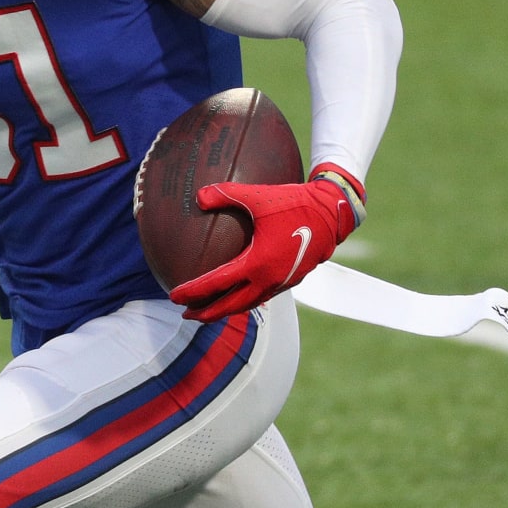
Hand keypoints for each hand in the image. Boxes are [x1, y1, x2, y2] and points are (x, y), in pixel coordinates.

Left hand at [170, 165, 364, 321]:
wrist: (333, 211)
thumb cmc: (295, 202)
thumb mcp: (258, 195)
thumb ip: (226, 194)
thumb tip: (198, 196)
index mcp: (258, 263)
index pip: (217, 284)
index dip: (193, 292)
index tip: (174, 296)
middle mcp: (269, 279)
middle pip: (231, 306)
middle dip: (207, 312)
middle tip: (185, 313)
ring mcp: (282, 282)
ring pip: (248, 304)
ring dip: (226, 310)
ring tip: (207, 310)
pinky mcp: (291, 279)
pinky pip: (262, 296)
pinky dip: (244, 300)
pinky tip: (236, 293)